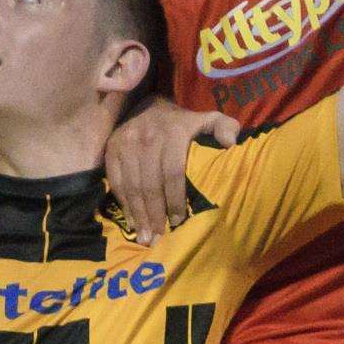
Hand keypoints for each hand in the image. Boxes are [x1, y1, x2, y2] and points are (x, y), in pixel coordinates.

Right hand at [105, 98, 238, 245]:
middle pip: (150, 184)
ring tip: (145, 237)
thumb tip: (231, 144)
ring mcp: (126, 143)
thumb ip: (225, 127)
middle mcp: (147, 138)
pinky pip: (116, 181)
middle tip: (159, 238)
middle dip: (155, 214)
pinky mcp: (112, 149)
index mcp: (173, 133)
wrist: (148, 105)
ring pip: (132, 186)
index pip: (173, 172)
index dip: (176, 199)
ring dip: (138, 215)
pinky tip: (132, 221)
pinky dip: (123, 204)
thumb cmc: (183, 122)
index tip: (179, 221)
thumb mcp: (208, 118)